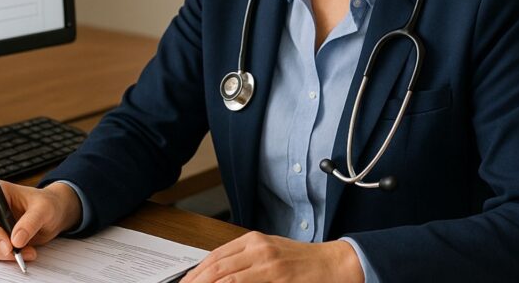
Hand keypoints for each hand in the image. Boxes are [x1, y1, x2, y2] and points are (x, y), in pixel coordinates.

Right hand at [0, 181, 81, 262]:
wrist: (53, 214)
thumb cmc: (48, 204)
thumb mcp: (44, 208)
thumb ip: (31, 222)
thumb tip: (16, 240)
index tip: (8, 246)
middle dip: (0, 247)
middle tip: (19, 253)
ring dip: (5, 254)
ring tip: (28, 252)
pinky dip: (7, 257)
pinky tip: (24, 253)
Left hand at [180, 231, 363, 282]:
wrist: (334, 264)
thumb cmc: (303, 263)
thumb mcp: (271, 255)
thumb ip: (246, 262)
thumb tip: (220, 275)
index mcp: (253, 240)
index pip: (215, 255)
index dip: (196, 271)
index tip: (184, 282)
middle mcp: (257, 247)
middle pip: (216, 265)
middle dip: (195, 281)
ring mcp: (266, 261)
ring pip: (225, 275)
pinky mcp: (276, 275)